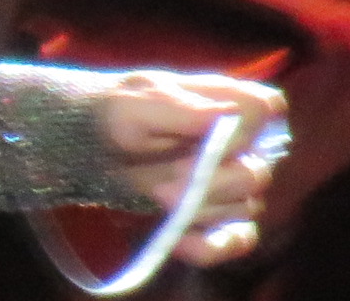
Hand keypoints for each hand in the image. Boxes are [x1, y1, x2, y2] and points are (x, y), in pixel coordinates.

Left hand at [99, 69, 287, 266]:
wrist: (84, 146)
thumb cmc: (114, 114)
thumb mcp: (134, 105)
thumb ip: (182, 108)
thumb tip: (231, 115)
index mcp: (224, 104)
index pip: (265, 109)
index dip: (246, 125)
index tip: (212, 135)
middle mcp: (237, 146)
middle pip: (256, 172)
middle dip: (211, 182)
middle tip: (164, 184)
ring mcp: (230, 186)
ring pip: (243, 208)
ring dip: (199, 209)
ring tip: (156, 196)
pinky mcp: (218, 220)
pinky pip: (236, 241)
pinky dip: (210, 246)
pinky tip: (180, 239)